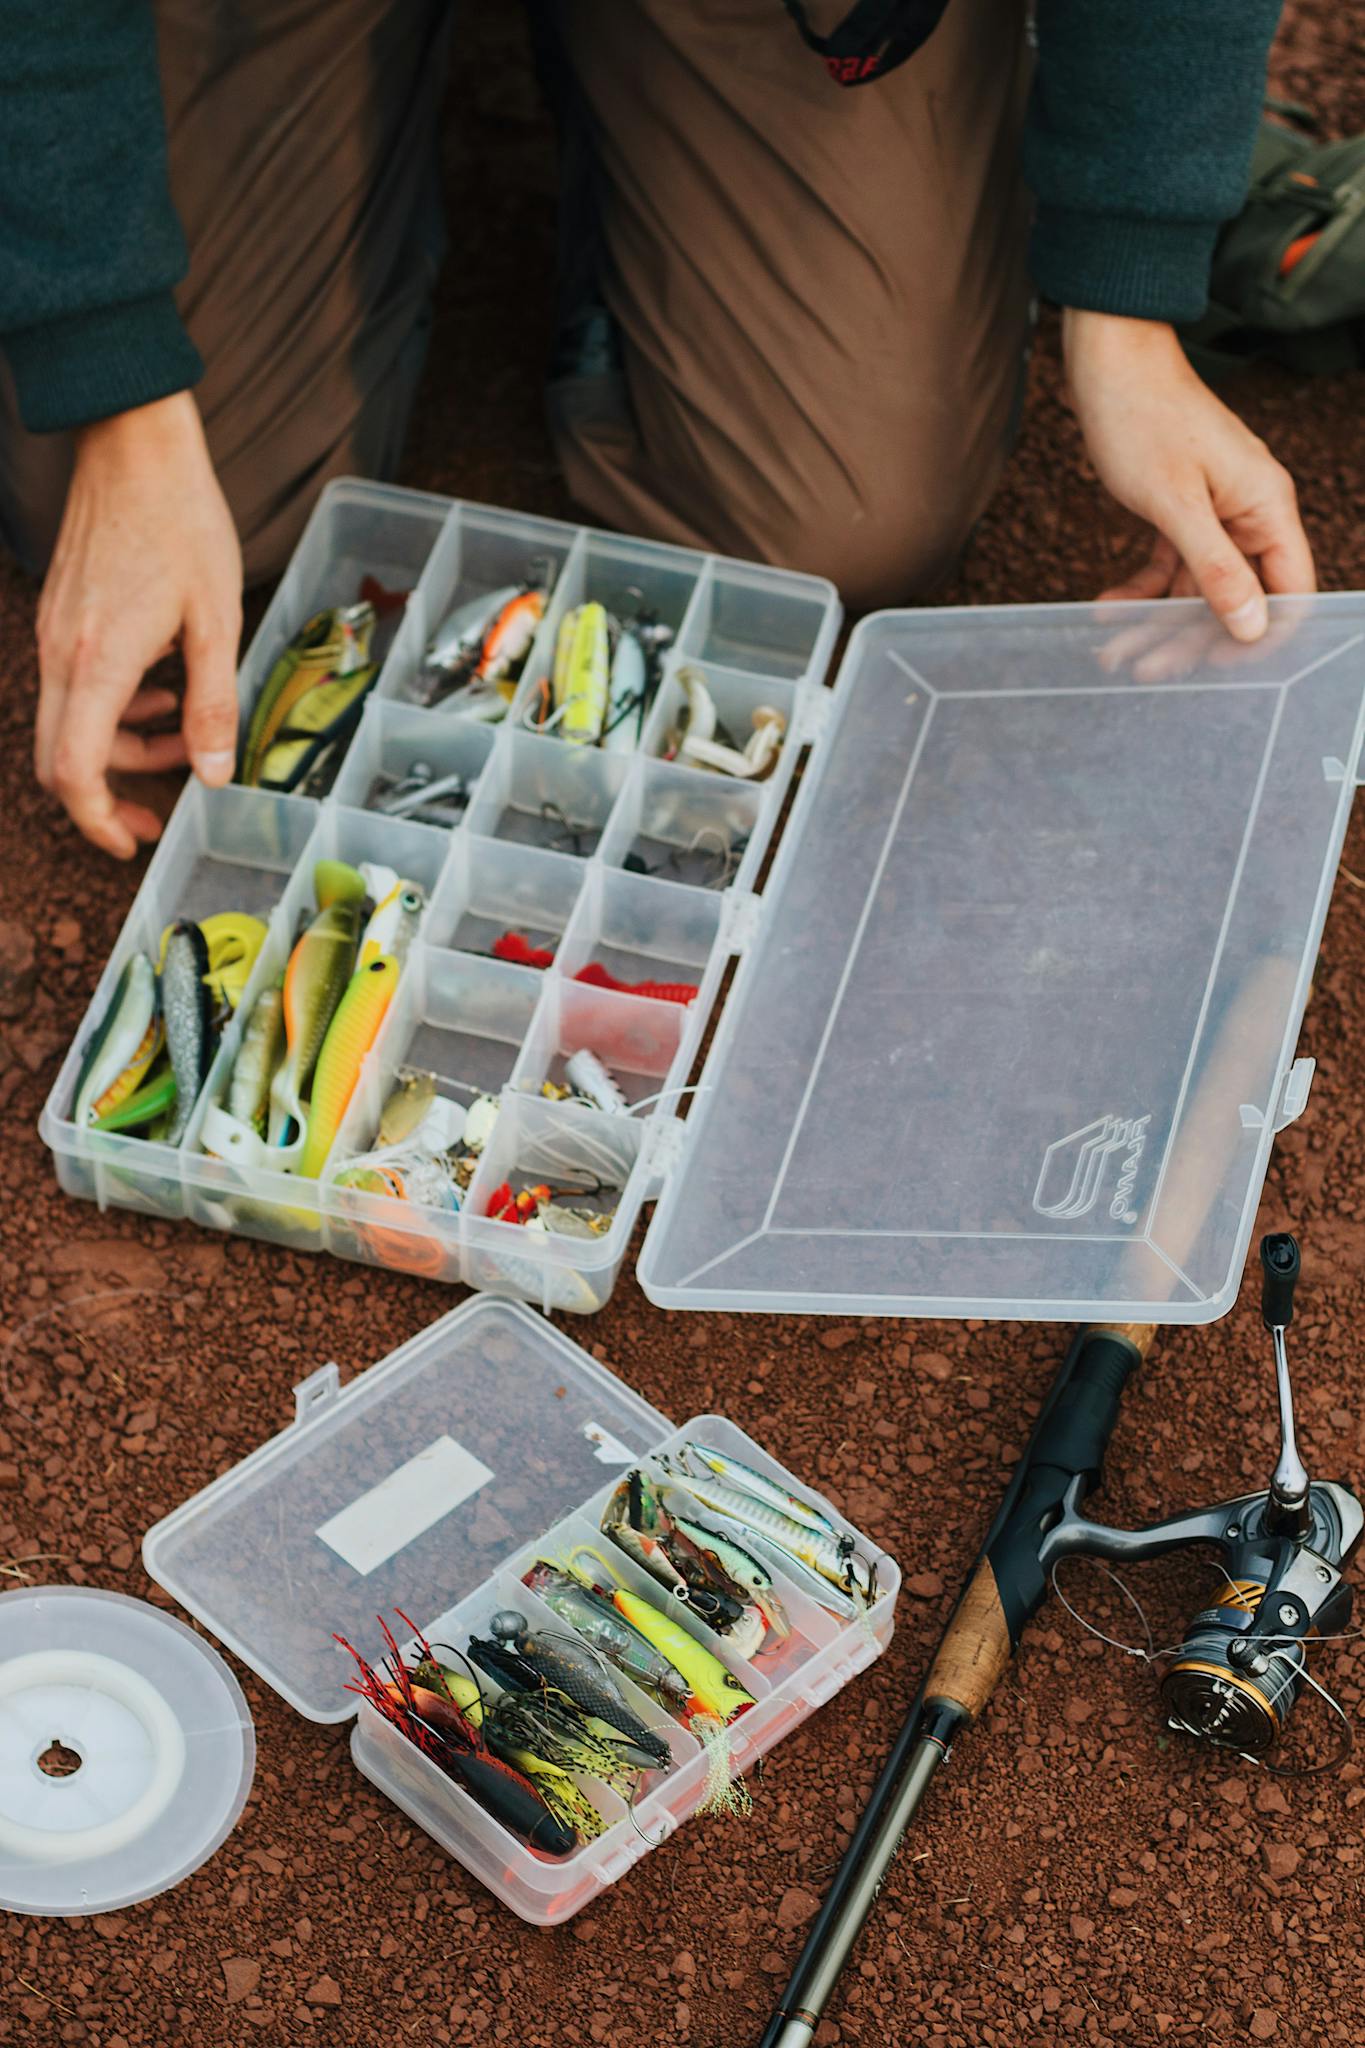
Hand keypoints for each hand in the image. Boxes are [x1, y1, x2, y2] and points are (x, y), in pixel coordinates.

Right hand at [34, 391, 241, 857]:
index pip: (73, 771)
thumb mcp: (217, 619)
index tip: (132, 842)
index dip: (97, 821)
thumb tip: (213, 773)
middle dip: (108, 796)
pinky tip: (161, 688)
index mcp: (98, 662)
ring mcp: (53, 632)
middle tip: (158, 811)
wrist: (133, 442)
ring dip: (122, 744)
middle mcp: (60, 653)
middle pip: (58, 759)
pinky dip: (113, 705)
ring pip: (68, 723)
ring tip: (182, 733)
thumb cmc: (181, 520)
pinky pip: (71, 685)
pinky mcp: (60, 615)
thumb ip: (214, 702)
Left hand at [1063, 310, 1315, 640]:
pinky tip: (1107, 609)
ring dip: (1156, 621)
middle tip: (1143, 669)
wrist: (1107, 361)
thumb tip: (1253, 626)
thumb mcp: (1177, 503)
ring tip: (1114, 652)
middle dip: (1191, 637)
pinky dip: (1141, 589)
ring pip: (1195, 586)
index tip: (1220, 670)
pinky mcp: (1179, 509)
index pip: (1289, 590)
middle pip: (1236, 596)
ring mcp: (1213, 512)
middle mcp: (1248, 513)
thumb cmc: (1143, 419)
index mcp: (1266, 507)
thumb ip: (1216, 567)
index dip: (1261, 634)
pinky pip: (1169, 564)